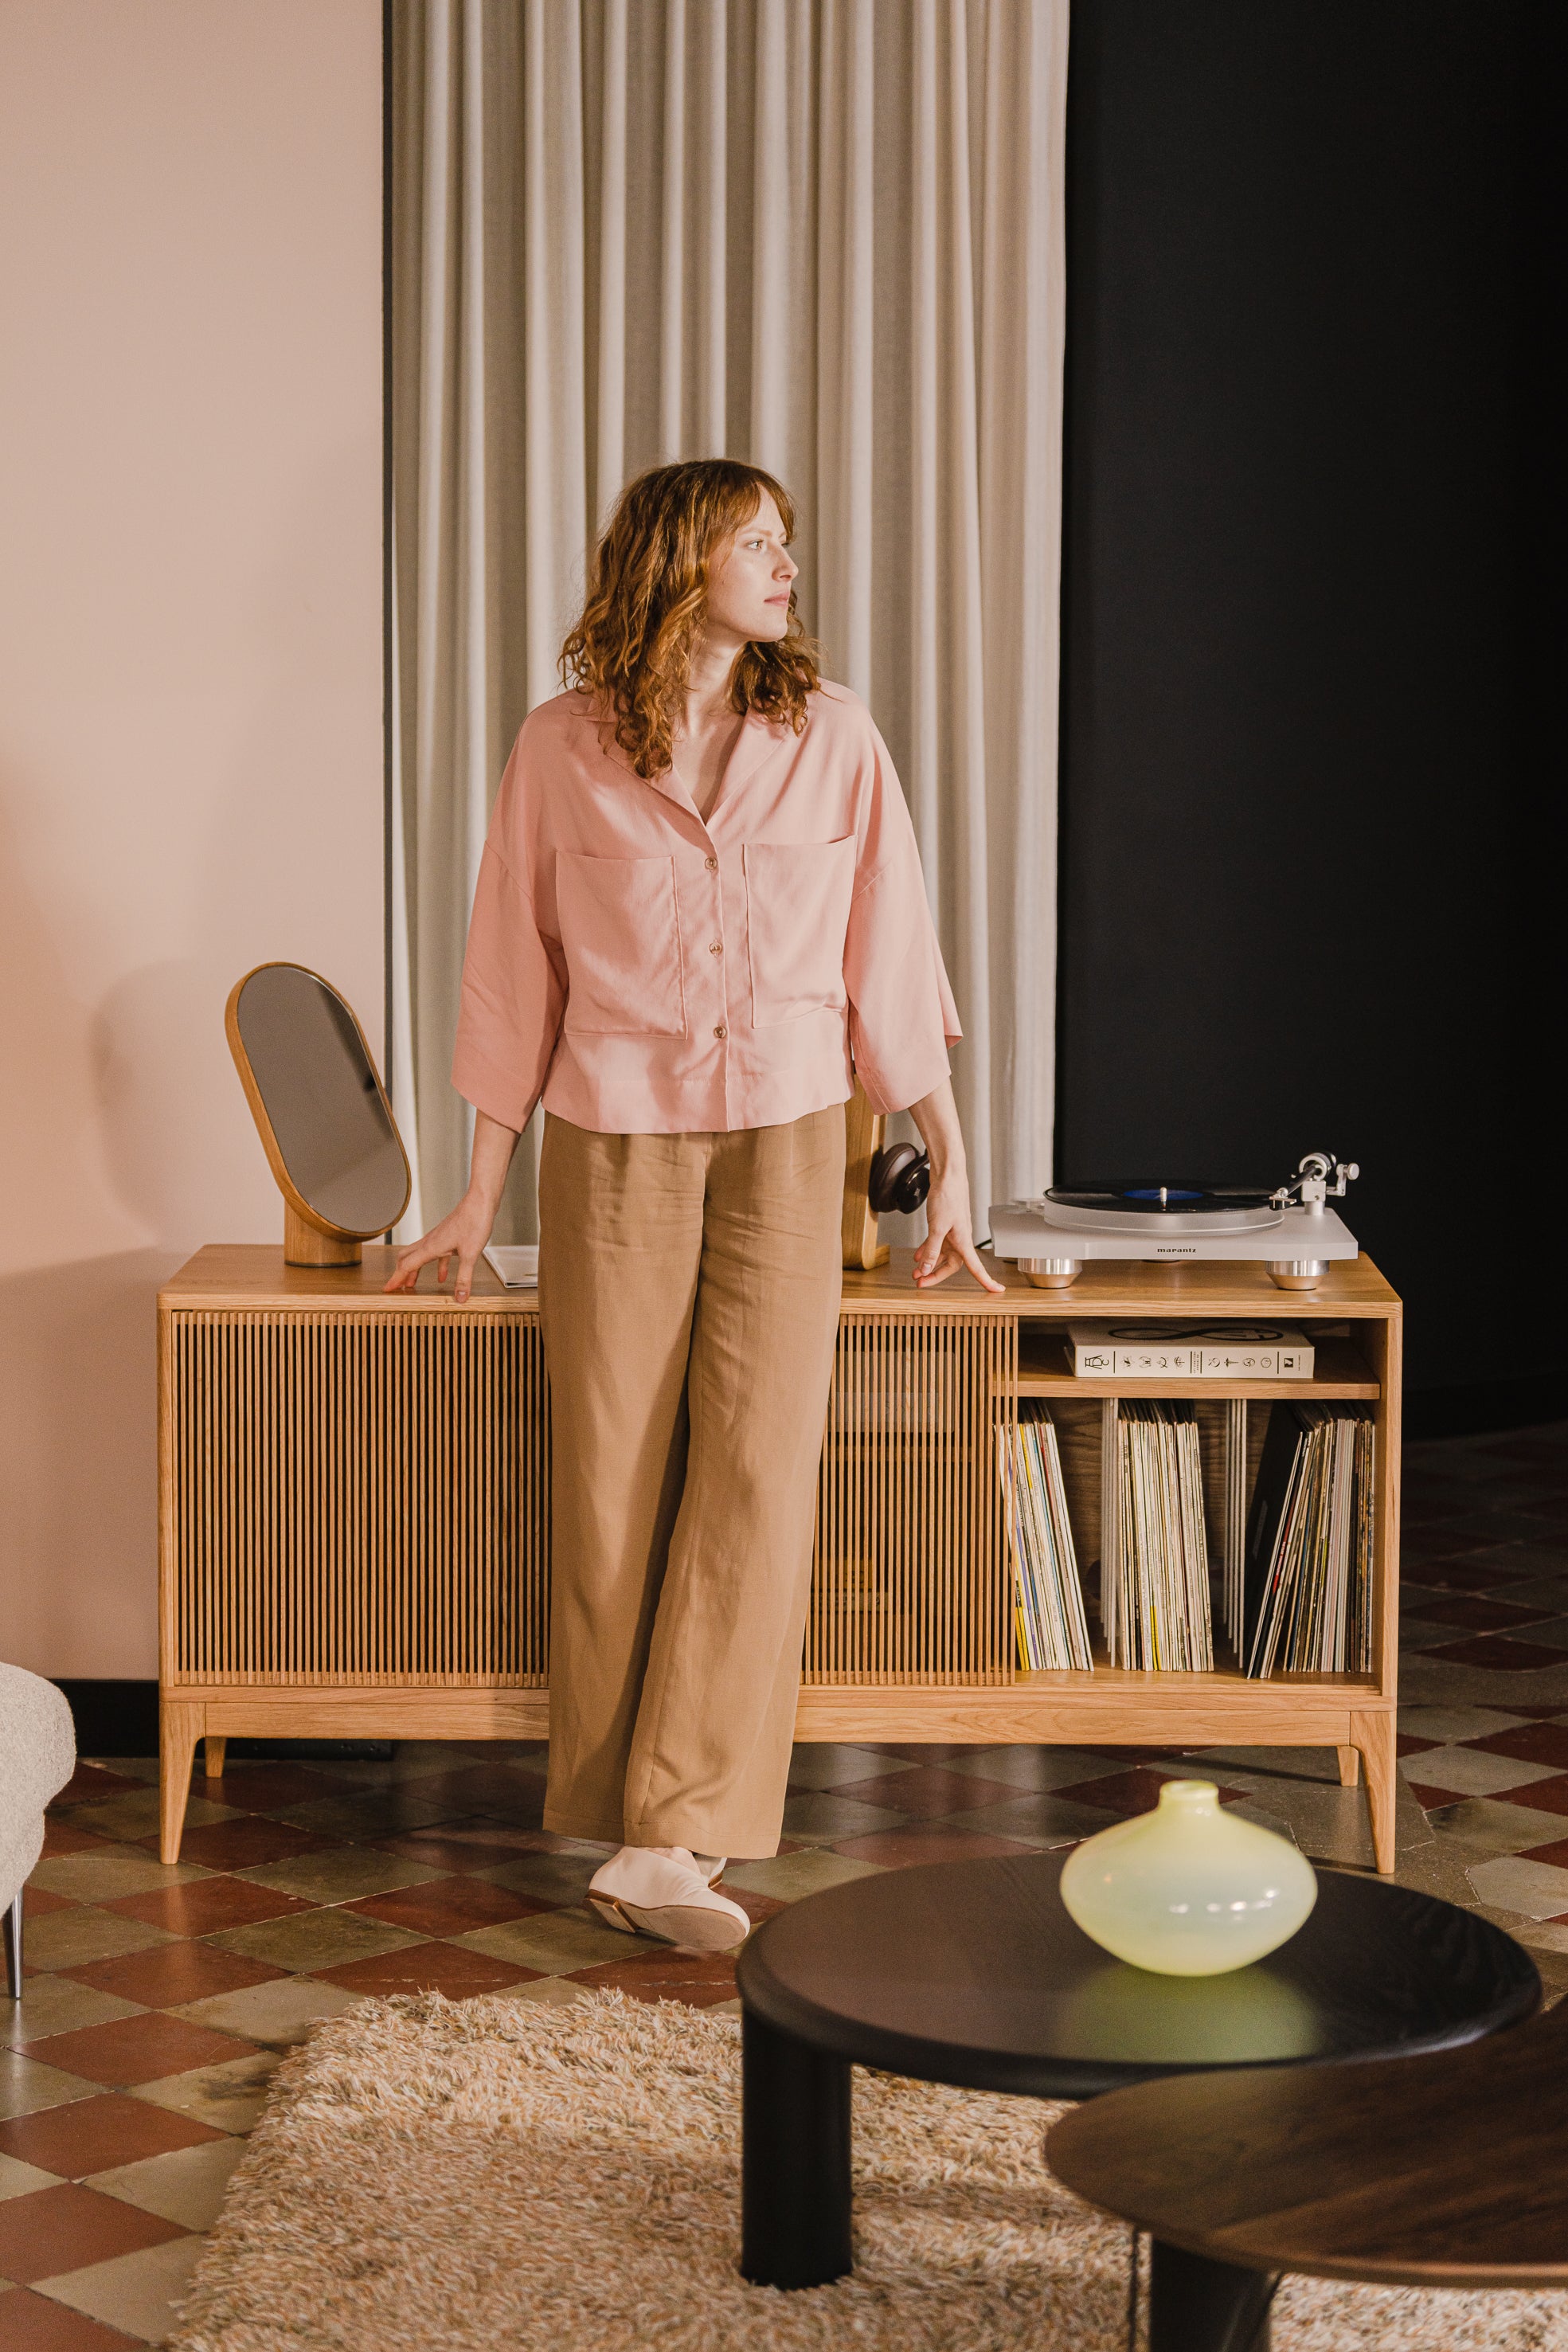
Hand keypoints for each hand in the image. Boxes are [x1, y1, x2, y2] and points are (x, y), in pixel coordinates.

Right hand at [383, 1191, 495, 1303]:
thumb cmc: (474, 1222)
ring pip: (419, 1256)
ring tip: (413, 1284)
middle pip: (407, 1258)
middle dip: (400, 1274)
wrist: (481, 1201)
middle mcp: (430, 1242)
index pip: (407, 1266)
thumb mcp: (470, 1255)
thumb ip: (464, 1278)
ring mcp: (438, 1238)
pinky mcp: (448, 1236)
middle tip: (397, 1287)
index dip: (396, 1279)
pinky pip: (437, 1254)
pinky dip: (436, 1266)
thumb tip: (459, 1298)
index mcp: (431, 1247)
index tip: (387, 1289)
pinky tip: (442, 1276)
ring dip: (415, 1270)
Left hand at [913, 1172, 1004, 1291]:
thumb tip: (926, 1269)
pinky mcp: (944, 1223)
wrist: (947, 1175)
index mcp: (963, 1241)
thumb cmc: (948, 1197)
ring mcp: (952, 1231)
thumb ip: (931, 1249)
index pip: (976, 1267)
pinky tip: (918, 1255)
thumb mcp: (936, 1227)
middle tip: (921, 1282)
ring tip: (915, 1272)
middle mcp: (960, 1238)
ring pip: (942, 1254)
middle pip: (951, 1264)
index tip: (996, 1291)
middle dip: (935, 1274)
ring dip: (929, 1263)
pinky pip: (936, 1242)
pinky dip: (927, 1250)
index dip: (986, 1281)